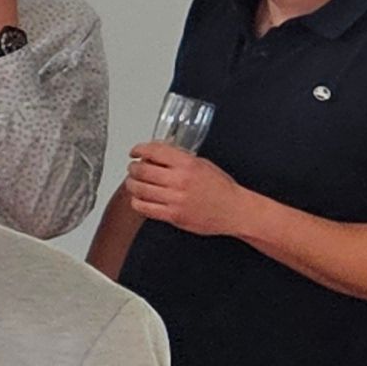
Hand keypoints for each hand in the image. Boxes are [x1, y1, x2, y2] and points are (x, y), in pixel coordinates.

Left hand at [121, 139, 253, 240]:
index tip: (135, 152)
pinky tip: (140, 199)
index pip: (154, 151)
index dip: (139, 149)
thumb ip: (179, 159)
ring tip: (134, 183)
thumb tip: (156, 154)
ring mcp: (175, 199)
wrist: (235, 210)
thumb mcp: (203, 164)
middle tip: (133, 169)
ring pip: (139, 189)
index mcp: (188, 164)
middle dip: (133, 168)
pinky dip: (137, 201)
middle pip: (141, 170)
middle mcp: (180, 180)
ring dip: (131, 184)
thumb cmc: (221, 188)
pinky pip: (143, 207)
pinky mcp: (173, 215)